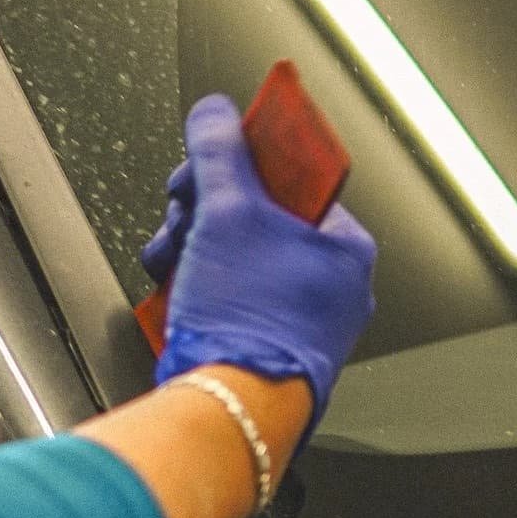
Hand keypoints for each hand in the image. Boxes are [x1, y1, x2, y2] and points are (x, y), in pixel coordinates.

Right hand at [144, 95, 376, 430]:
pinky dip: (196, 281)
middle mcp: (330, 282)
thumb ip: (218, 150)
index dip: (241, 160)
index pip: (292, 174)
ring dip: (191, 244)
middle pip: (256, 212)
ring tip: (172, 256)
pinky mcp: (263, 339)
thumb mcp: (227, 211)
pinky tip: (173, 283)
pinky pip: (228, 291)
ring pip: (235, 252)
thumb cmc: (248, 319)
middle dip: (203, 210)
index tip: (210, 159)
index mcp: (344, 245)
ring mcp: (297, 315)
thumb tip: (215, 113)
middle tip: (183, 215)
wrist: (228, 404)